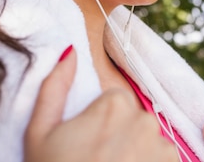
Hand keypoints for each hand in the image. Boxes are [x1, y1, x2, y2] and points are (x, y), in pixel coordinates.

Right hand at [25, 47, 177, 161]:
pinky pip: (162, 160)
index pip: (112, 101)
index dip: (97, 124)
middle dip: (118, 137)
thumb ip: (54, 87)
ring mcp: (164, 148)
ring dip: (136, 155)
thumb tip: (70, 52)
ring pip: (148, 141)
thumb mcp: (40, 132)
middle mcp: (146, 120)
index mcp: (115, 104)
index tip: (86, 144)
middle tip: (97, 161)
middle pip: (132, 119)